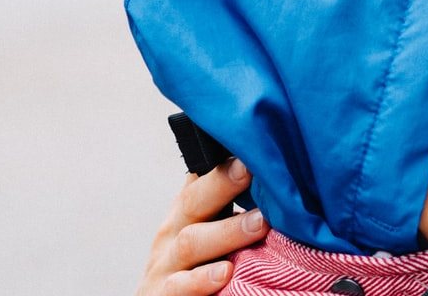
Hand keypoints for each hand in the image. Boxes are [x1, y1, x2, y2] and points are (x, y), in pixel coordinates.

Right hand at [137, 159, 268, 295]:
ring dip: (227, 232)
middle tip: (252, 169)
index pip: (201, 179)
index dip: (222, 164)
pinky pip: (180, 286)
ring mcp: (165, 265)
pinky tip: (225, 273)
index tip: (249, 147)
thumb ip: (224, 204)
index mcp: (185, 212)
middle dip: (223, 184)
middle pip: (194, 202)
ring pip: (192, 243)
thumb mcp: (203, 229)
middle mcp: (172, 233)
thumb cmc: (193, 265)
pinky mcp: (162, 295)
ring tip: (260, 223)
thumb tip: (265, 170)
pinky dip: (202, 280)